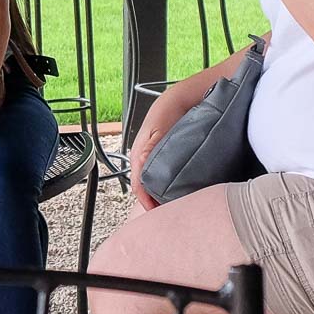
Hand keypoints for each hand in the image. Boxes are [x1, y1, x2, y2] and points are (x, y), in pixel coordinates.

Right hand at [128, 91, 194, 209]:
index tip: (157, 213)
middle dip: (153, 202)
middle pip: (143, 188)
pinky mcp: (160, 158)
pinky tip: (175, 190)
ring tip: (172, 204)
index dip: (146, 202)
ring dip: (158, 194)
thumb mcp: (157, 132)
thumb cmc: (166, 114)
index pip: (137, 186)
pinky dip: (164, 186)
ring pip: (151, 183)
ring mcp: (151, 159)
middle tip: (167, 213)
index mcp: (137, 156)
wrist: (176, 101)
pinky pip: (157, 177)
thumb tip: (142, 170)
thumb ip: (148, 151)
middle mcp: (142, 160)